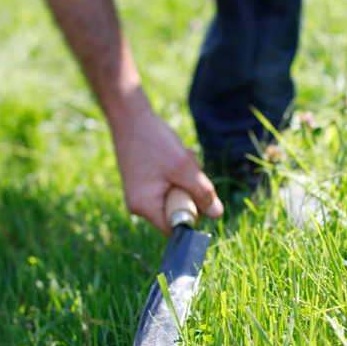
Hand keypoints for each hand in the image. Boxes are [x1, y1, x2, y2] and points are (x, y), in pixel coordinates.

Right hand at [111, 107, 222, 235]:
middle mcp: (139, 207)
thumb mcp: (183, 167)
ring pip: (175, 199)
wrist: (129, 116)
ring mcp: (140, 197)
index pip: (176, 229)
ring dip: (185, 182)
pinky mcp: (143, 187)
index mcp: (145, 207)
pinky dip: (177, 176)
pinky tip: (176, 159)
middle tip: (188, 171)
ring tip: (182, 160)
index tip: (199, 197)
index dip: (193, 217)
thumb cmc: (153, 140)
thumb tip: (217, 214)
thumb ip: (202, 192)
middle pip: (177, 213)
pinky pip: (168, 189)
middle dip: (189, 194)